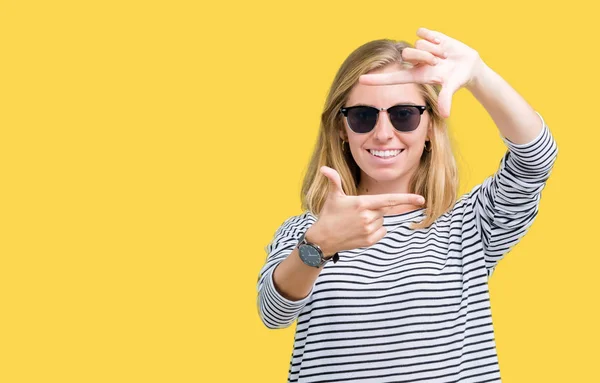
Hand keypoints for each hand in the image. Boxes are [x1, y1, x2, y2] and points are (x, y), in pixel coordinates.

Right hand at [306, 166, 424, 255]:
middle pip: (383, 210)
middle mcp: (368, 217)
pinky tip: (360, 231)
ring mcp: (369, 230)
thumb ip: (334, 180)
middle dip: (373, 210)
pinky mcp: (369, 241)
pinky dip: (375, 231)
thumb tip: (323, 168)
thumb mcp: (333, 196)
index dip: (407, 199)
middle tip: (356, 213)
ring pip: (382, 221)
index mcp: (362, 203)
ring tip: (356, 223)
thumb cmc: (329, 215)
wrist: (323, 239)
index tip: (421, 199)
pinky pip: (382, 232)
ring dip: (374, 220)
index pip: (389, 200)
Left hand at [358, 27, 485, 117]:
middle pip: (407, 53)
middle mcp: (414, 62)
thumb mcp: (450, 88)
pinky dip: (435, 37)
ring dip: (435, 49)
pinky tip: (442, 44)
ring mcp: (419, 49)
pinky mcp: (426, 36)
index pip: (392, 78)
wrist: (468, 64)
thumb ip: (445, 99)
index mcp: (416, 75)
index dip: (377, 79)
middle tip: (439, 61)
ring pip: (418, 43)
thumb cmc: (456, 79)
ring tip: (443, 55)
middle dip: (425, 56)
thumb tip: (445, 115)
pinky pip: (423, 32)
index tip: (360, 80)